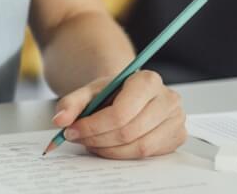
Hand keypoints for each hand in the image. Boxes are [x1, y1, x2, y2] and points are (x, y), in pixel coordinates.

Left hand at [50, 70, 186, 158]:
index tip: (72, 130)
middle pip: (129, 131)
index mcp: (148, 80)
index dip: (93, 126)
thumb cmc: (113, 92)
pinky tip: (109, 146)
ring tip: (91, 143)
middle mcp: (168, 99)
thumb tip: (60, 120)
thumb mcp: (90, 91)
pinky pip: (148, 155)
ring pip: (139, 147)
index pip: (121, 112)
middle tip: (78, 138)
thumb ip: (71, 103)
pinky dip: (124, 154)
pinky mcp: (176, 138)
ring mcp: (176, 120)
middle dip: (98, 139)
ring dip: (109, 150)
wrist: (130, 93)